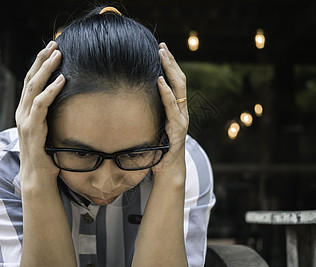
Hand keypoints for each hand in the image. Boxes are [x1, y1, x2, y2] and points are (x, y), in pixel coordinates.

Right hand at [15, 41, 64, 178]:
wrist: (39, 178)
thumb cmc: (48, 156)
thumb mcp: (51, 132)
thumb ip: (54, 118)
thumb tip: (72, 107)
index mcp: (27, 112)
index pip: (32, 82)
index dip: (40, 64)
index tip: (52, 49)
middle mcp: (23, 113)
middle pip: (31, 79)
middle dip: (42, 60)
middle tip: (54, 43)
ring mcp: (26, 120)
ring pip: (33, 87)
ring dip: (46, 69)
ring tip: (58, 54)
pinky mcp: (32, 129)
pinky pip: (41, 105)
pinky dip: (51, 90)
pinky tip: (62, 80)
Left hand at [152, 43, 188, 176]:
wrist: (168, 170)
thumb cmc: (160, 149)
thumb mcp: (154, 127)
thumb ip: (151, 114)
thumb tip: (133, 101)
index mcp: (176, 109)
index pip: (176, 83)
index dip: (170, 66)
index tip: (161, 50)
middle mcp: (182, 111)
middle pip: (179, 81)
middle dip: (171, 62)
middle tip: (162, 46)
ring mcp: (181, 119)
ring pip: (179, 90)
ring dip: (170, 70)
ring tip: (162, 55)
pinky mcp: (178, 129)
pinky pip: (172, 108)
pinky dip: (166, 93)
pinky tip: (160, 81)